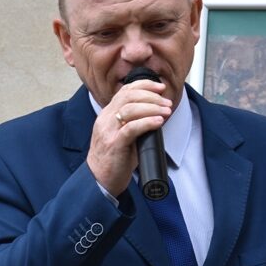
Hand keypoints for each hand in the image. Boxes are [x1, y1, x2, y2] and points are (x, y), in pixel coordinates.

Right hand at [87, 80, 170, 195]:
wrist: (99, 180)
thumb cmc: (113, 159)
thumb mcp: (121, 135)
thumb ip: (133, 122)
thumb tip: (156, 114)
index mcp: (107, 115)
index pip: (124, 91)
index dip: (144, 85)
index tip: (160, 87)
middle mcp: (105, 120)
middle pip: (128, 97)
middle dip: (151, 96)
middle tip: (166, 102)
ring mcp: (108, 132)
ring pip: (129, 109)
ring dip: (152, 108)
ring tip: (166, 111)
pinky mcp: (114, 144)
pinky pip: (131, 128)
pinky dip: (147, 122)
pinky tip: (158, 122)